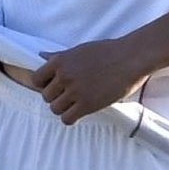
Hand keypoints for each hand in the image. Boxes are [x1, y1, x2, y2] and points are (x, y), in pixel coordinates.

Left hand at [35, 36, 150, 122]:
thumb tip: (42, 56)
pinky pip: (67, 119)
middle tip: (68, 95)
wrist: (132, 58)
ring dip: (63, 108)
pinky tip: (79, 112)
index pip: (37, 79)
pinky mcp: (87, 104)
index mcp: (60, 61)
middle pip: (46, 96)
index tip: (54, 86)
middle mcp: (64, 76)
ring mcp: (75, 91)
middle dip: (56, 97)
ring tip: (75, 103)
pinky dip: (71, 118)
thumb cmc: (108, 51)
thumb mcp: (80, 50)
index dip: (44, 84)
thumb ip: (60, 56)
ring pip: (55, 109)